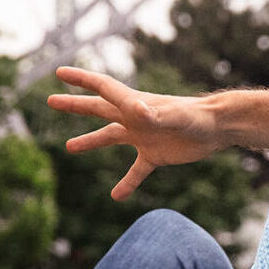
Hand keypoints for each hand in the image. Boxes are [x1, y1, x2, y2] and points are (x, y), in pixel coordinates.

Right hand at [48, 66, 221, 200]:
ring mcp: (143, 136)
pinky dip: (126, 183)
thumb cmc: (197, 117)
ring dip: (90, 141)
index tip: (59, 72)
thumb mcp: (174, 116)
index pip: (102, 88)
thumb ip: (154, 114)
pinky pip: (136, 171)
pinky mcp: (155, 155)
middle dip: (75, 105)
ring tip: (69, 147)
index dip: (81, 80)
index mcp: (135, 104)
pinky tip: (116, 196)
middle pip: (99, 109)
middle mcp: (135, 118)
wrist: (218, 129)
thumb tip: (135, 110)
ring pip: (110, 138)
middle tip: (51, 100)